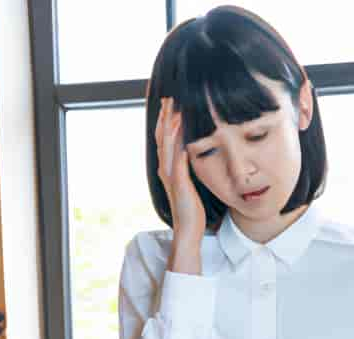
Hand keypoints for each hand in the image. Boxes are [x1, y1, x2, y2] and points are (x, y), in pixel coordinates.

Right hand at [155, 96, 206, 244]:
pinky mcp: (179, 183)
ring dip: (170, 125)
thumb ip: (187, 168)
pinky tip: (181, 130)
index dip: (165, 120)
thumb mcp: (189, 183)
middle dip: (164, 116)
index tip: (169, 102)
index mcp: (168, 168)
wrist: (188, 228)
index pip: (164, 139)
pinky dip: (178, 144)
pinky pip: (178, 159)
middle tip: (168, 96)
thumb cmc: (191, 208)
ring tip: (174, 106)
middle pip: (162, 137)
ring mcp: (171, 175)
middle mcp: (166, 169)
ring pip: (167, 145)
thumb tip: (192, 154)